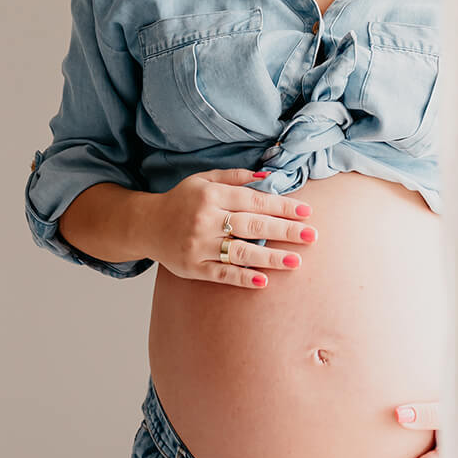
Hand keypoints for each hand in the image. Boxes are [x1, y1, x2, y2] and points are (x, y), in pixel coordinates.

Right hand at [146, 168, 315, 288]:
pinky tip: (264, 281)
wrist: (146, 225)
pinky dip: (243, 278)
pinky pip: (222, 274)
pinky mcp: (193, 267)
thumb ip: (236, 177)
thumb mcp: (204, 180)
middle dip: (285, 231)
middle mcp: (206, 219)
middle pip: (253, 225)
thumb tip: (269, 176)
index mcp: (211, 195)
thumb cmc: (182, 200)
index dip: (282, 206)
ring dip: (271, 257)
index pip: (254, 200)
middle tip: (311, 236)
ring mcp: (199, 245)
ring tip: (296, 261)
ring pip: (241, 252)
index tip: (307, 212)